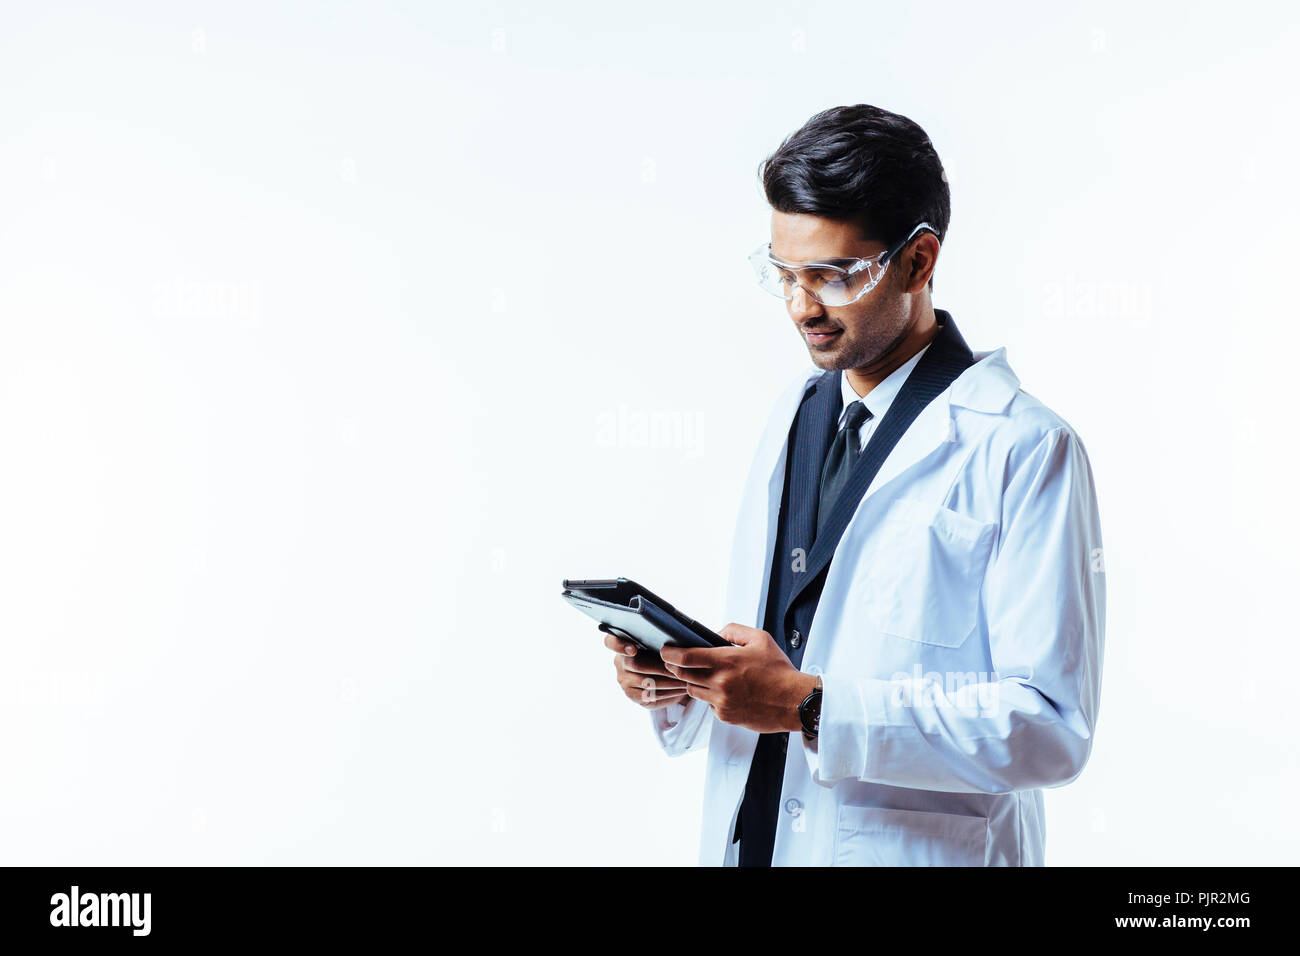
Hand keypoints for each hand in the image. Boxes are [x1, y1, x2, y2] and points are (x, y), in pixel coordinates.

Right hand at [603, 629, 692, 709]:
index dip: (620, 646)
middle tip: (679, 667)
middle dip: (661, 667)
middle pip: (636, 665)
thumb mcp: (659, 641)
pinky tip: (681, 689)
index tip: (633, 650)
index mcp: (622, 643)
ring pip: (646, 683)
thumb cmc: (663, 652)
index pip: (610, 642)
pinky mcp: (633, 695)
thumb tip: (675, 638)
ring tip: (686, 679)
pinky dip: (669, 693)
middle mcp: (620, 663)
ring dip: (669, 682)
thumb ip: (659, 637)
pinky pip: (650, 696)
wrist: (663, 673)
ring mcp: (624, 681)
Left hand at [660, 623, 817, 732]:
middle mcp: (720, 682)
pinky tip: (725, 692)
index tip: (665, 651)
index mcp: (727, 661)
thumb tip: (715, 634)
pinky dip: (711, 697)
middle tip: (678, 662)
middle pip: (683, 675)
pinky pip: (708, 705)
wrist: (794, 701)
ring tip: (708, 676)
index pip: (686, 657)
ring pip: (693, 691)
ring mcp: (721, 702)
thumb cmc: (779, 670)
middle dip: (677, 668)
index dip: (670, 654)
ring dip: (694, 682)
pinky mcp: (725, 716)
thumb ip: (734, 631)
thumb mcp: (760, 639)